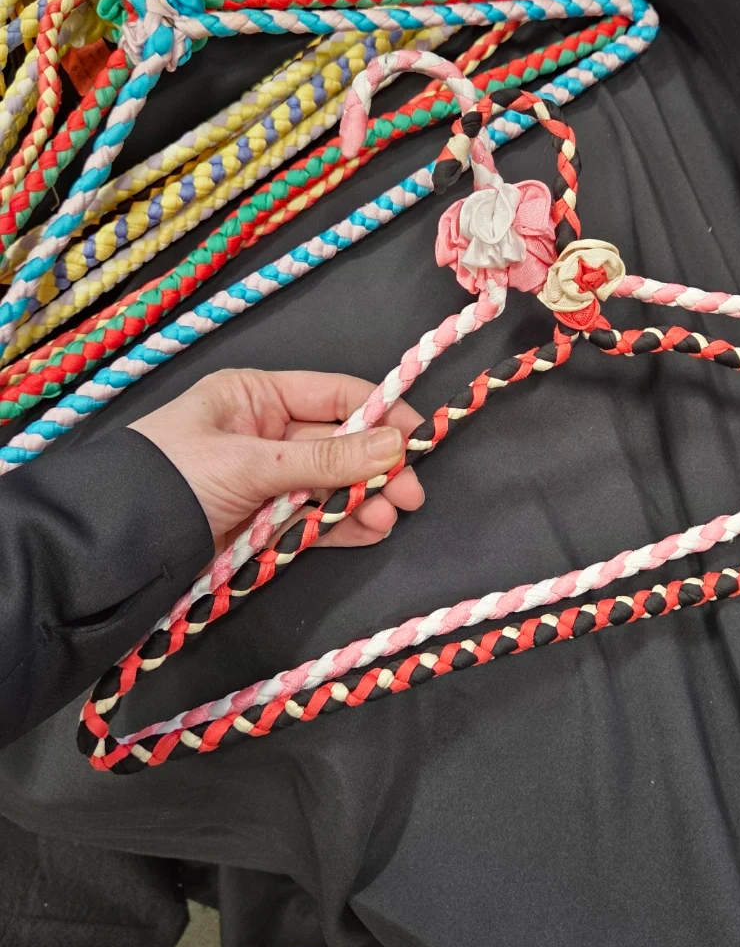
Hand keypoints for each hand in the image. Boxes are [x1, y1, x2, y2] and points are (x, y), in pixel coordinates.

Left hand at [131, 368, 423, 550]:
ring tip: (391, 517)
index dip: (381, 414)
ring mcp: (265, 479)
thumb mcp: (251, 463)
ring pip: (330, 484)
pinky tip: (369, 529)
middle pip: (339, 443)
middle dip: (376, 467)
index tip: (418, 439)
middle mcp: (264, 431)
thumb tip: (396, 446)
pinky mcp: (262, 522)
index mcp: (256, 397)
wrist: (113, 550)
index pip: (335, 396)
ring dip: (363, 499)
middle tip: (412, 494)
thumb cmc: (172, 480)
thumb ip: (326, 459)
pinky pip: (312, 517)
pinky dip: (342, 524)